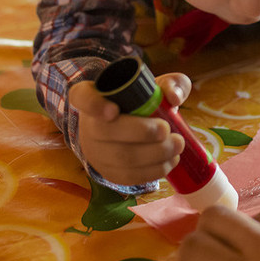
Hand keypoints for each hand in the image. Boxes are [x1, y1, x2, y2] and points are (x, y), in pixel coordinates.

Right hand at [70, 72, 189, 186]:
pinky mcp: (107, 171)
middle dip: (143, 133)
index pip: (82, 97)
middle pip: (106, 132)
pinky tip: (170, 161)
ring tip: (177, 145)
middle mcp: (88, 124)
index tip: (113, 110)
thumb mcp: (158, 86)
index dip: (94, 105)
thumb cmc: (142, 102)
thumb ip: (171, 84)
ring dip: (155, 154)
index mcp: (93, 96)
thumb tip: (174, 98)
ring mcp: (95, 151)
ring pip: (120, 158)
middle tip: (167, 129)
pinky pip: (128, 176)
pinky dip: (153, 171)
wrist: (131, 127)